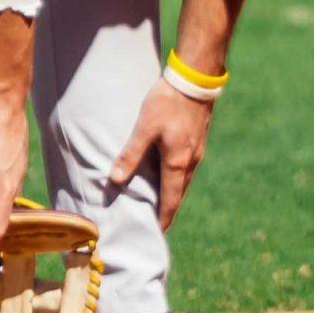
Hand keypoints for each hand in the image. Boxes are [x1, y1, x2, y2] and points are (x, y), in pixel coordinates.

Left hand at [107, 80, 214, 229]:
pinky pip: (187, 167)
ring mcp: (197, 150)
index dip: (163, 218)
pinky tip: (169, 173)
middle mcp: (191, 161)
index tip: (157, 233)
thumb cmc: (168, 102)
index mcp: (177, 163)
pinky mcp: (198, 139)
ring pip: (184, 180)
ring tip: (162, 202)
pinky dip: (177, 177)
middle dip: (169, 209)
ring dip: (173, 193)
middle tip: (157, 224)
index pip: (170, 200)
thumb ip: (131, 154)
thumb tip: (115, 180)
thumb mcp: (144, 128)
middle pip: (179, 193)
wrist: (195, 79)